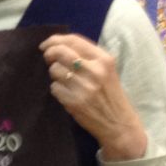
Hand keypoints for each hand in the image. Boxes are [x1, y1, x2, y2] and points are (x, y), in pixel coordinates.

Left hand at [40, 34, 147, 160]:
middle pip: (60, 52)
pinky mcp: (74, 101)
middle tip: (48, 59)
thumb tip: (58, 46)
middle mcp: (94, 70)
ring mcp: (84, 86)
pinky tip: (66, 94)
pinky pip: (54, 88)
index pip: (74, 40)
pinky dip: (56, 90)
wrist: (120, 125)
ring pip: (54, 70)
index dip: (55, 40)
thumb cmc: (111, 95)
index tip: (46, 44)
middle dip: (49, 54)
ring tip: (65, 81)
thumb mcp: (107, 71)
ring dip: (54, 75)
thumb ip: (87, 57)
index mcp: (104, 59)